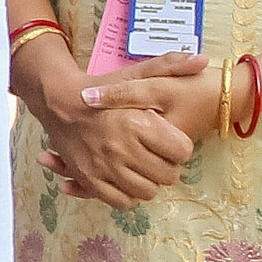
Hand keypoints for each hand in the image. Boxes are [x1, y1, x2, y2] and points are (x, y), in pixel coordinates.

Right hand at [33, 51, 204, 209]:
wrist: (58, 102)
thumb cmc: (101, 88)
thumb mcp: (135, 74)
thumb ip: (170, 66)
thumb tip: (203, 60)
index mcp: (136, 122)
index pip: (182, 151)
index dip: (180, 147)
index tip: (170, 140)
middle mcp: (121, 147)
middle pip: (168, 175)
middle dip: (168, 166)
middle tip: (157, 155)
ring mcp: (104, 166)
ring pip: (147, 191)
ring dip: (150, 181)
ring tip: (143, 168)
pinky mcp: (90, 179)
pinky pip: (122, 201)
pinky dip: (129, 195)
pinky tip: (128, 180)